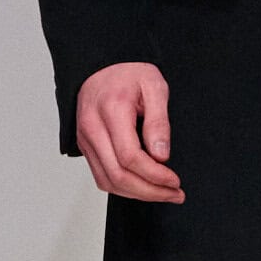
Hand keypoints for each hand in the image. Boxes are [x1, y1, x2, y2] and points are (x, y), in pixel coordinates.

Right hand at [75, 62, 184, 200]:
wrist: (101, 66)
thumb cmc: (129, 73)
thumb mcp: (154, 86)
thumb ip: (159, 121)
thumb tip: (161, 156)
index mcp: (111, 111)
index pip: (130, 157)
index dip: (154, 175)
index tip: (174, 181)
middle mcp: (93, 128)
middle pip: (118, 175)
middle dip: (149, 191)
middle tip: (174, 194)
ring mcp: (86, 139)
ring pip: (108, 181)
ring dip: (137, 194)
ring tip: (163, 193)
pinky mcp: (86, 147)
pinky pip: (102, 177)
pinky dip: (123, 188)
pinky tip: (144, 187)